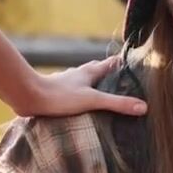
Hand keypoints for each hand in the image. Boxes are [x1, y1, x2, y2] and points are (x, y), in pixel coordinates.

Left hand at [12, 56, 147, 117]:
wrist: (28, 97)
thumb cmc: (60, 96)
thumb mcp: (93, 100)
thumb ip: (117, 104)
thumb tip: (143, 107)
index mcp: (90, 72)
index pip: (112, 63)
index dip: (124, 64)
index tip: (138, 68)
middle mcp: (80, 75)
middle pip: (100, 72)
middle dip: (112, 77)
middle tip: (126, 87)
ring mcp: (68, 84)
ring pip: (87, 83)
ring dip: (97, 88)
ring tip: (108, 99)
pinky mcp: (59, 94)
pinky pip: (76, 94)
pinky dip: (84, 98)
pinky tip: (85, 109)